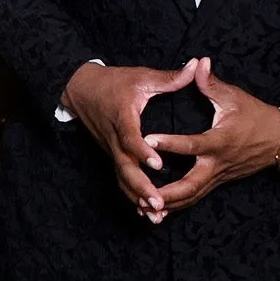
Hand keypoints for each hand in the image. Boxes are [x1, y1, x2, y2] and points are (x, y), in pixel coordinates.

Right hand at [62, 59, 208, 222]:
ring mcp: (112, 150)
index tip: (158, 164)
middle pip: (125, 168)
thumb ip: (170, 77)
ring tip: (155, 215)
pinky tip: (145, 211)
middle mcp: (115, 139)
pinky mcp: (113, 156)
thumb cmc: (114, 82)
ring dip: (137, 198)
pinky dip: (132, 196)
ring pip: (122, 178)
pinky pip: (122, 179)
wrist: (82, 90)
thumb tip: (197, 65)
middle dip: (141, 187)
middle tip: (158, 203)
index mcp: (123, 118)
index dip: (143, 151)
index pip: (130, 138)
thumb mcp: (141, 76)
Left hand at [146, 58, 279, 208]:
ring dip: (170, 205)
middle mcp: (217, 163)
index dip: (170, 143)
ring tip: (145, 211)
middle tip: (143, 195)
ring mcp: (218, 176)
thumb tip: (200, 62)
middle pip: (189, 185)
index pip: (191, 145)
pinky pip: (196, 197)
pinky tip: (161, 211)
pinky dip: (178, 205)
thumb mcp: (235, 97)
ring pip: (192, 197)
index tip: (148, 141)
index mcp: (219, 141)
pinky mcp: (218, 182)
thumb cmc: (256, 116)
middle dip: (166, 193)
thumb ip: (212, 83)